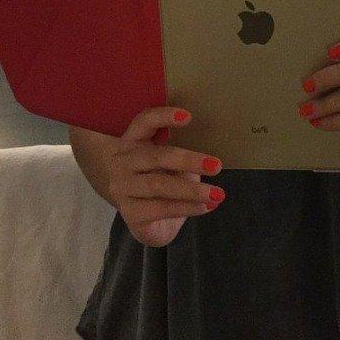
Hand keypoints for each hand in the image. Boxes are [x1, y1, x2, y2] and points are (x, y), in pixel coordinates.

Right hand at [108, 107, 224, 247]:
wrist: (152, 223)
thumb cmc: (166, 182)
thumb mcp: (176, 164)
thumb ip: (184, 152)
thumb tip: (213, 155)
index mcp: (133, 141)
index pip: (144, 122)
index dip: (163, 117)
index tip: (188, 116)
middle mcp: (122, 162)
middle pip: (156, 156)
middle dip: (188, 160)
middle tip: (217, 166)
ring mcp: (122, 189)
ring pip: (158, 185)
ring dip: (191, 190)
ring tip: (217, 193)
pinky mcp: (130, 214)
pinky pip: (160, 209)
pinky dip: (187, 207)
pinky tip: (206, 207)